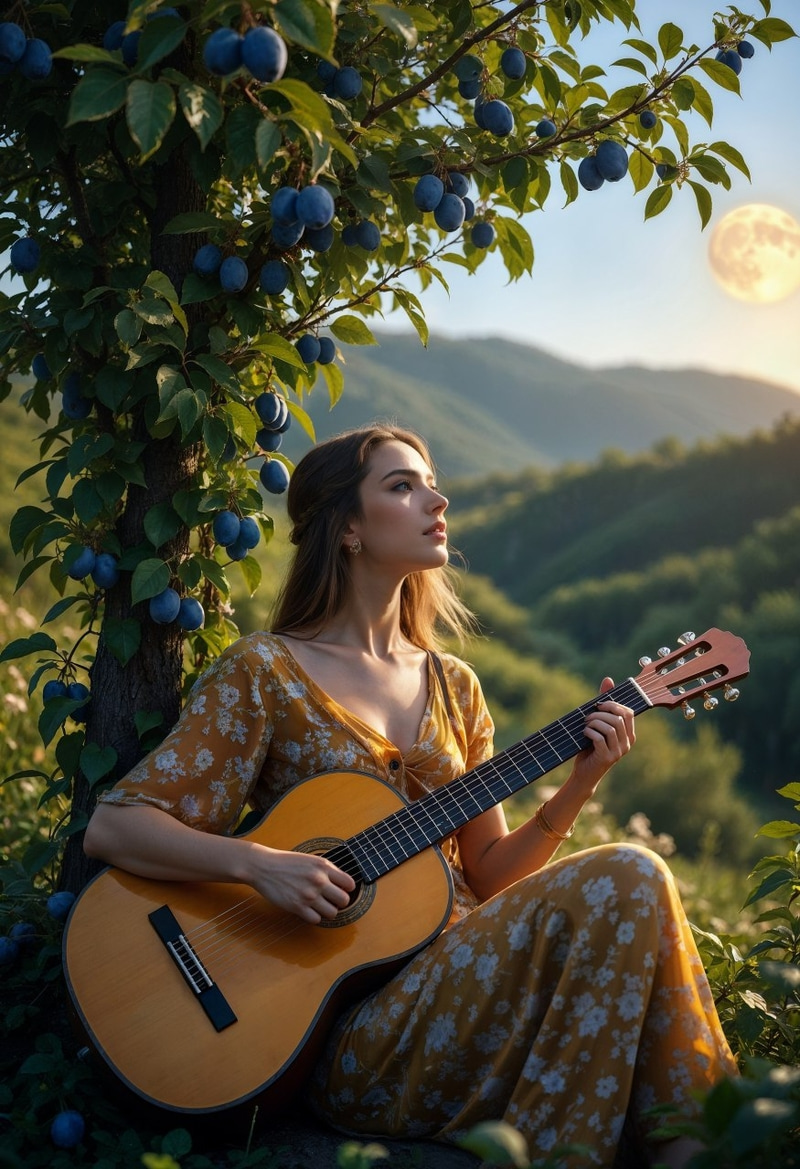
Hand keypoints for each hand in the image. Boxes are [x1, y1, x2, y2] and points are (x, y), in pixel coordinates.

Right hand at [249, 846, 356, 924]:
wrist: (264, 866)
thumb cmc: (287, 862)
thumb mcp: (311, 859)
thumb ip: (327, 870)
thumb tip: (344, 885)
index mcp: (323, 866)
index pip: (350, 884)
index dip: (347, 889)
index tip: (340, 890)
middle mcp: (318, 880)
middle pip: (344, 901)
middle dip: (339, 902)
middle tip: (331, 900)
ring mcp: (308, 894)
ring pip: (332, 913)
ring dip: (327, 911)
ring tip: (319, 906)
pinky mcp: (297, 906)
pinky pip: (316, 920)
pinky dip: (314, 917)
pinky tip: (308, 909)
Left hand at [569, 676, 635, 794]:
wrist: (584, 774)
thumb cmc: (591, 747)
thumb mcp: (598, 725)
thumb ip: (604, 704)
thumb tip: (608, 680)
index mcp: (629, 735)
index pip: (628, 712)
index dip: (613, 704)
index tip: (598, 705)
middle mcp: (627, 744)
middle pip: (618, 718)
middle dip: (600, 713)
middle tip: (587, 716)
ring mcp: (618, 752)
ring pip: (610, 727)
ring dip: (593, 722)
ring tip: (585, 725)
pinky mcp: (607, 758)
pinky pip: (600, 738)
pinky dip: (589, 732)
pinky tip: (583, 733)